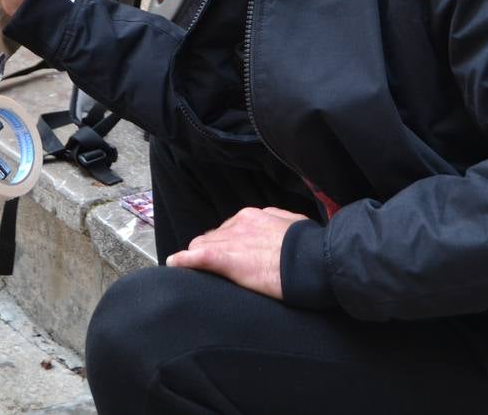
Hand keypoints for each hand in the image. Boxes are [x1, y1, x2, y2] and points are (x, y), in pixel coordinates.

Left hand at [165, 207, 307, 299]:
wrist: (312, 258)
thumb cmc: (310, 246)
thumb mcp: (295, 225)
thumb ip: (279, 223)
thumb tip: (277, 227)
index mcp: (255, 215)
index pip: (230, 228)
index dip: (227, 243)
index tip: (230, 254)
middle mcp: (239, 223)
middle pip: (213, 236)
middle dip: (209, 249)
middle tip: (211, 267)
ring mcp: (231, 239)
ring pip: (202, 245)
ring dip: (197, 258)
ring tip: (192, 271)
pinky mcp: (225, 257)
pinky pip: (196, 256)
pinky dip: (184, 260)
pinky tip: (174, 264)